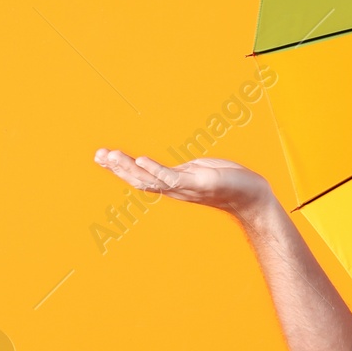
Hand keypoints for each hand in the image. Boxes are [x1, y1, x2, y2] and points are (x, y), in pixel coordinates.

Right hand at [94, 148, 273, 221]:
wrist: (253, 196)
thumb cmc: (228, 181)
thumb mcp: (198, 171)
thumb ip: (179, 170)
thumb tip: (167, 166)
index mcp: (173, 183)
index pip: (140, 176)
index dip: (120, 168)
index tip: (100, 156)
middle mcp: (175, 189)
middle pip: (139, 180)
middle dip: (118, 168)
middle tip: (98, 155)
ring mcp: (186, 187)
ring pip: (151, 180)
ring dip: (129, 168)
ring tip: (112, 155)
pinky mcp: (199, 183)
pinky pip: (173, 178)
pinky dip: (156, 170)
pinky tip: (142, 159)